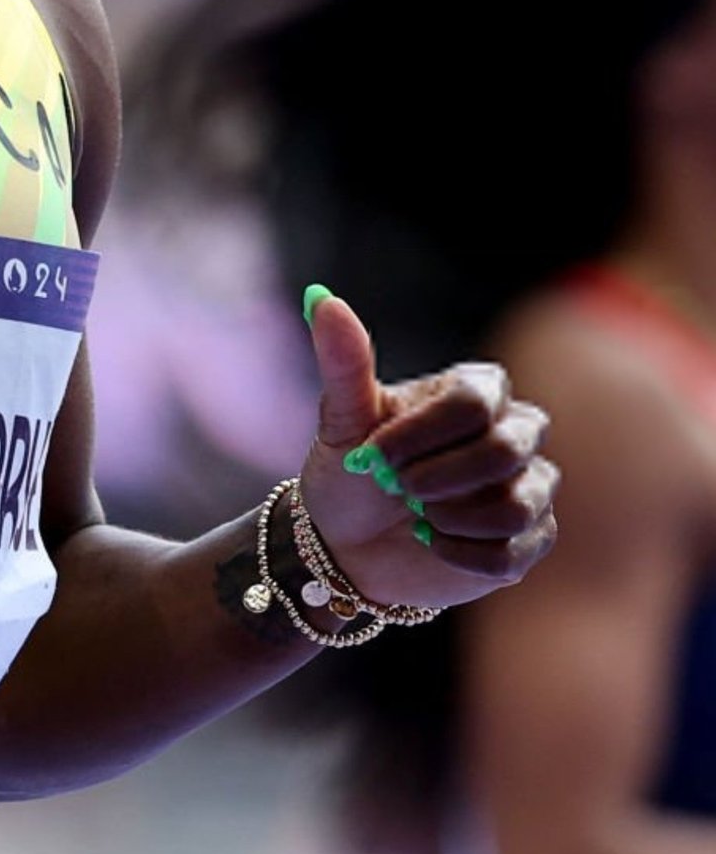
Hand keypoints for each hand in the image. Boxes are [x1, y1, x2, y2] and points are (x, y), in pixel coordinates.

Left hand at [297, 290, 557, 611]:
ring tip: (416, 514)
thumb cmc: (349, 473)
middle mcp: (514, 430)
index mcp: (473, 389)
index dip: (421, 435)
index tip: (375, 455)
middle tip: (397, 488)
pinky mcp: (532, 537)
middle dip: (439, 478)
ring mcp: (530, 484)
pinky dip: (459, 553)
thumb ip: (343, 362)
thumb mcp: (341, 420)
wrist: (348, 544)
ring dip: (450, 518)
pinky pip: (514, 551)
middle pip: (505, 450)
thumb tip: (322, 300)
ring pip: (517, 505)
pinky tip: (432, 542)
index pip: (473, 402)